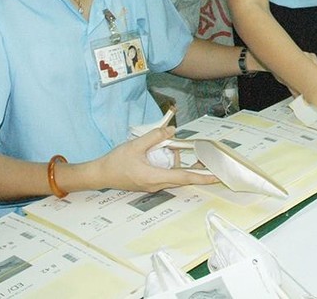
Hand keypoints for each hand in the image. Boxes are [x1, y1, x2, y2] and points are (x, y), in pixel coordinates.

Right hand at [94, 127, 220, 192]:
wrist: (100, 175)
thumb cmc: (115, 162)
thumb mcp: (135, 145)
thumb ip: (155, 137)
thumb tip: (172, 130)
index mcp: (154, 177)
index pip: (184, 177)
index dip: (202, 176)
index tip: (216, 177)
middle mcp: (156, 184)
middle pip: (182, 177)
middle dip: (197, 169)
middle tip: (208, 159)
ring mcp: (153, 186)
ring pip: (174, 175)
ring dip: (178, 163)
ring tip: (173, 146)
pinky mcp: (149, 183)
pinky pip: (166, 175)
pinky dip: (171, 166)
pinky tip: (164, 153)